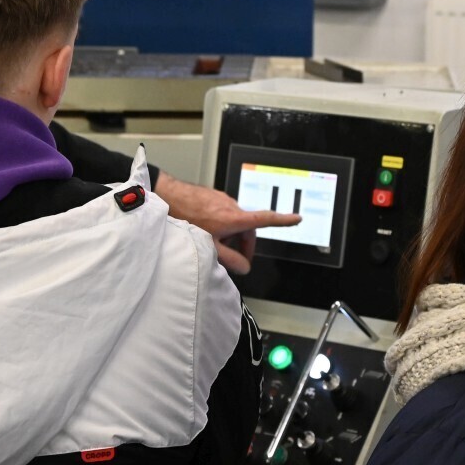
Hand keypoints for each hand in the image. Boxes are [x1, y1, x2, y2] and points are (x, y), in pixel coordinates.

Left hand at [153, 172, 300, 274]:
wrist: (167, 196)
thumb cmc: (186, 219)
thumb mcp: (208, 246)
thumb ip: (229, 260)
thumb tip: (244, 268)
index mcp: (235, 218)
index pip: (266, 219)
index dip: (283, 220)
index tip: (297, 219)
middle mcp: (232, 206)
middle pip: (248, 228)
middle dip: (245, 245)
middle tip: (237, 261)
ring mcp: (222, 200)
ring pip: (235, 221)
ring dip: (232, 235)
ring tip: (216, 246)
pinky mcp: (213, 197)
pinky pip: (224, 214)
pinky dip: (223, 225)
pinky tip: (207, 232)